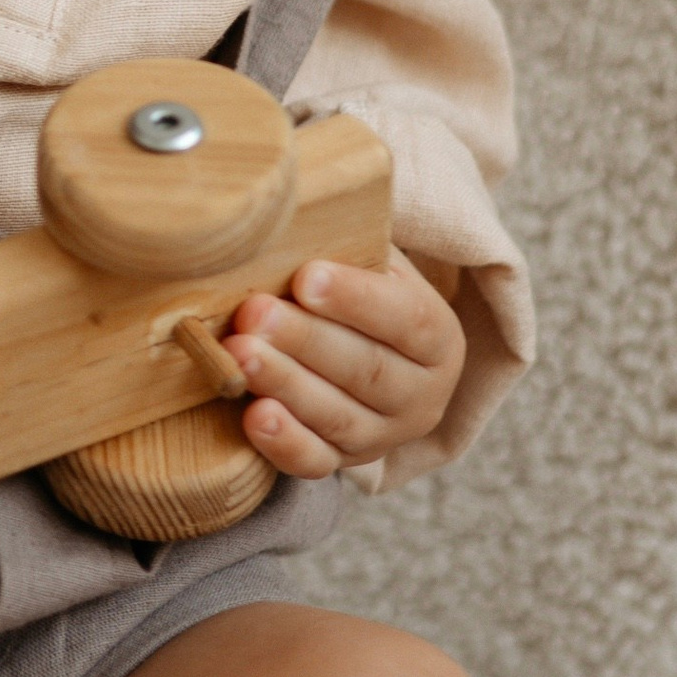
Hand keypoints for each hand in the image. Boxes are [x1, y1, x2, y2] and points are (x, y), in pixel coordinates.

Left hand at [223, 245, 465, 477]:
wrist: (355, 355)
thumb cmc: (351, 296)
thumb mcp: (369, 266)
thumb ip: (349, 247)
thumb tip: (297, 213)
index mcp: (438, 338)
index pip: (406, 319)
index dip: (356, 299)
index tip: (305, 277)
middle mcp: (422, 394)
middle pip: (367, 369)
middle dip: (305, 340)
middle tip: (254, 313)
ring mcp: (383, 436)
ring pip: (337, 415)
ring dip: (285, 384)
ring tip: (238, 354)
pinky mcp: (343, 464)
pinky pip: (315, 463)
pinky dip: (284, 443)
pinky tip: (254, 416)